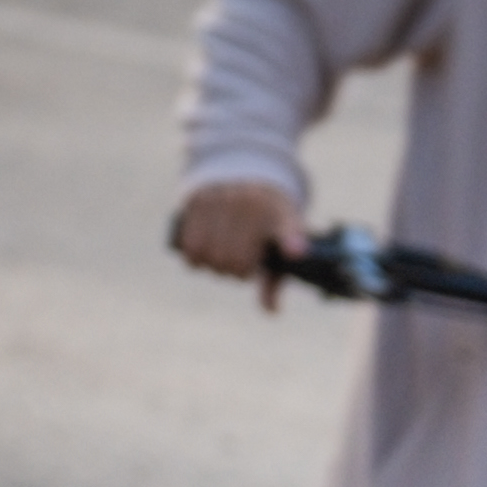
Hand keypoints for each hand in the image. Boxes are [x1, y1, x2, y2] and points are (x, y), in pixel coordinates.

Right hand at [171, 177, 308, 311]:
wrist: (246, 175)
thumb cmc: (267, 222)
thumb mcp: (279, 245)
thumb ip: (276, 279)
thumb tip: (271, 311)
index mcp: (281, 213)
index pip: (288, 227)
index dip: (292, 241)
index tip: (296, 252)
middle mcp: (251, 203)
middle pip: (236, 262)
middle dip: (237, 273)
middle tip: (242, 267)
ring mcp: (223, 199)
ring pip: (210, 256)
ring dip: (215, 266)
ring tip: (223, 258)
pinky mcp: (198, 200)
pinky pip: (189, 246)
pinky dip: (195, 258)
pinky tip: (204, 254)